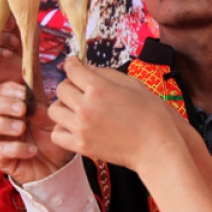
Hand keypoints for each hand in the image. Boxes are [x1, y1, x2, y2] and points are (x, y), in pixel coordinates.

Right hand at [0, 81, 73, 183]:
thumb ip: (41, 112)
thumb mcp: (51, 123)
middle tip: (22, 110)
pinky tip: (32, 150)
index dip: (8, 90)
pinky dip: (15, 148)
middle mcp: (2, 122)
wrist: (57, 167)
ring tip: (22, 128)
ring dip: (2, 124)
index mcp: (13, 109)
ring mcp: (0, 140)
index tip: (24, 93)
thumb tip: (31, 104)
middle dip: (3, 105)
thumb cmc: (51, 141)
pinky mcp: (3, 160)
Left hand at [47, 57, 181, 172]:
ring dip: (64, 106)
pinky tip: (74, 126)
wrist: (157, 147)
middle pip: (61, 88)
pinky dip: (62, 129)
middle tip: (81, 89)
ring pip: (55, 110)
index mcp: (98, 88)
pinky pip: (57, 134)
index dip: (73, 64)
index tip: (74, 64)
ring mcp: (81, 128)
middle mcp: (85, 106)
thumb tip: (88, 69)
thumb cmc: (151, 114)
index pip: (71, 68)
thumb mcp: (132, 84)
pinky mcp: (81, 146)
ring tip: (77, 109)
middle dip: (70, 85)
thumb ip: (106, 74)